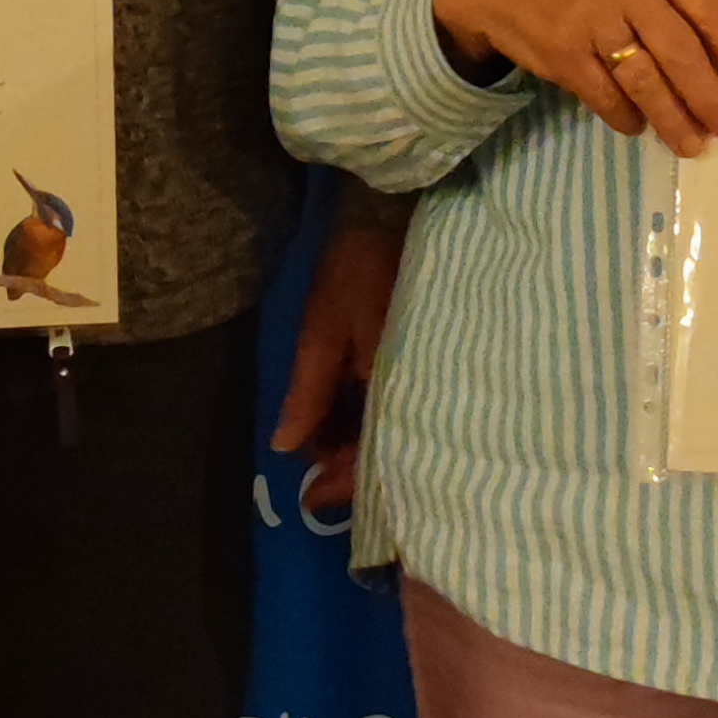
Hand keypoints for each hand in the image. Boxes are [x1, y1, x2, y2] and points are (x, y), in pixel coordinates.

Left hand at [272, 211, 403, 513]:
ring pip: (394, 428)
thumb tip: (286, 448)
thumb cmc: (357, 270)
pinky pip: (402, 403)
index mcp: (393, 388)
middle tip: (311, 472)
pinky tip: (351, 411)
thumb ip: (308, 393)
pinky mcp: (431, 359)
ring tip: (323, 440)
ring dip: (360, 441)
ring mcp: (428, 374)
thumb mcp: (321, 330)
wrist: (398, 216)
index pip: (368, 459)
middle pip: (385, 451)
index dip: (338, 486)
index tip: (308, 502)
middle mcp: (420, 391)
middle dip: (346, 466)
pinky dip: (374, 415)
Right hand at [429, 0, 717, 153]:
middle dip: (710, 96)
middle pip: (681, 51)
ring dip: (674, 118)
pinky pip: (607, 95)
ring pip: (646, 80)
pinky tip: (640, 127)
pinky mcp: (563, 52)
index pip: (708, 6)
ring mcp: (591, 18)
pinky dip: (627, 116)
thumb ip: (679, 2)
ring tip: (694, 144)